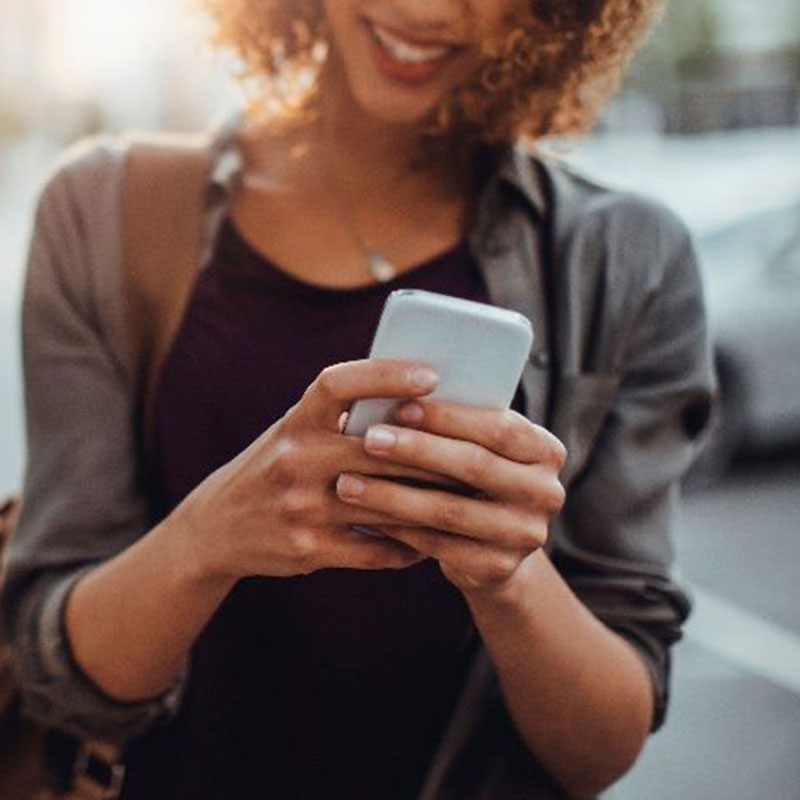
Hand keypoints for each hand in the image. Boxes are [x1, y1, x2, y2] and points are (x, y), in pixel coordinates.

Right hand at [170, 361, 448, 581]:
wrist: (217, 526)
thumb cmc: (275, 466)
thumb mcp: (295, 431)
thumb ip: (343, 419)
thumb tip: (420, 404)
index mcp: (295, 421)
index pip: (339, 384)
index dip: (385, 375)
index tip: (430, 375)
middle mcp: (295, 459)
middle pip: (381, 450)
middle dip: (435, 453)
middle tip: (480, 451)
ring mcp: (301, 507)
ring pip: (387, 503)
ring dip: (433, 502)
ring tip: (471, 498)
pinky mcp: (309, 549)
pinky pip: (376, 548)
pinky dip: (410, 545)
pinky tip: (433, 540)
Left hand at [335, 400, 566, 592]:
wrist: (493, 548)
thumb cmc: (474, 479)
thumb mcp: (480, 448)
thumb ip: (457, 426)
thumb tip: (396, 394)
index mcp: (546, 451)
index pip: (498, 426)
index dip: (448, 417)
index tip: (399, 405)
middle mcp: (547, 493)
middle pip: (474, 466)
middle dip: (416, 450)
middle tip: (369, 439)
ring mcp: (526, 535)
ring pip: (450, 510)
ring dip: (393, 495)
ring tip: (349, 483)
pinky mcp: (498, 568)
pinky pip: (438, 545)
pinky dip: (398, 528)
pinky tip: (365, 515)